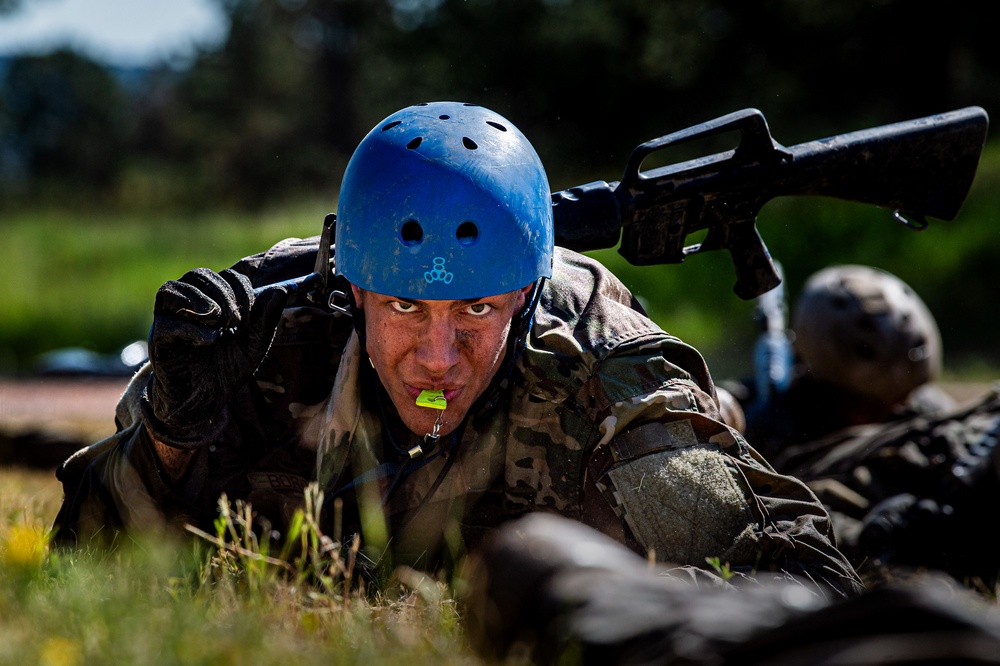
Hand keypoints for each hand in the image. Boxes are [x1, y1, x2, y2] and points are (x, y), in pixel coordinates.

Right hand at [141, 267, 287, 448]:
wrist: (204, 402)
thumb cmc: (227, 369)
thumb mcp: (254, 345)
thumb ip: (267, 320)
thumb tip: (282, 290)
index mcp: (213, 302)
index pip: (225, 275)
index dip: (240, 289)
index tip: (250, 316)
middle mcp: (188, 306)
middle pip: (198, 275)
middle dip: (223, 293)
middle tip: (237, 320)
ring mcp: (170, 322)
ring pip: (171, 289)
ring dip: (201, 302)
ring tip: (220, 325)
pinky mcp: (159, 342)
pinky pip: (165, 323)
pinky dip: (190, 328)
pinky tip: (208, 340)